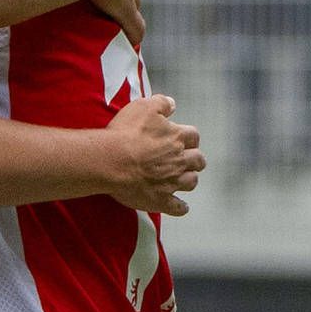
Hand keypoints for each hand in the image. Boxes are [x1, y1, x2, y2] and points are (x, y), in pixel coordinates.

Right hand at [95, 92, 202, 216]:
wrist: (112, 161)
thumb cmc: (125, 133)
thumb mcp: (143, 106)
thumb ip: (161, 103)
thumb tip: (171, 104)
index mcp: (178, 137)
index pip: (193, 136)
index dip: (188, 137)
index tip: (183, 138)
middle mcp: (180, 160)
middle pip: (198, 160)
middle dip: (194, 159)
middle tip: (187, 159)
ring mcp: (172, 182)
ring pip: (191, 182)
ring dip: (189, 179)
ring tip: (183, 179)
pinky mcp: (161, 200)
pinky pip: (177, 207)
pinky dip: (181, 207)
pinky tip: (182, 207)